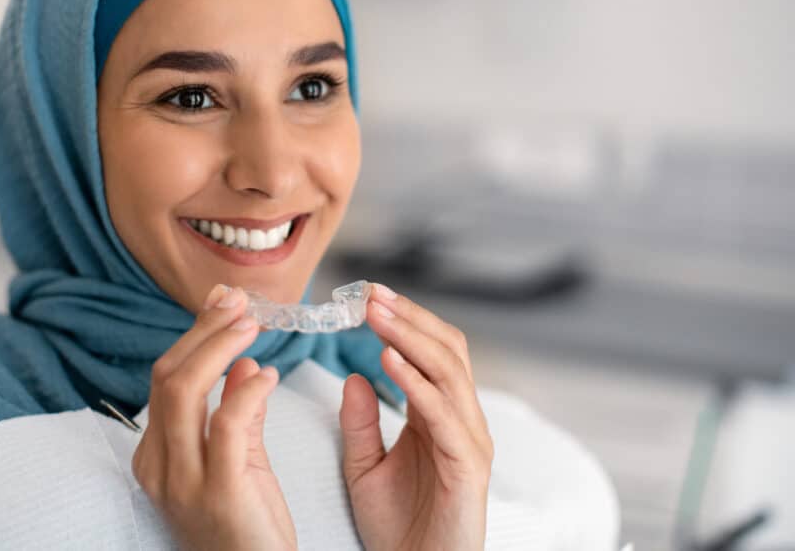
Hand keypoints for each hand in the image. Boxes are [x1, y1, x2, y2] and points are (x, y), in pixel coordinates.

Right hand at [132, 284, 295, 550]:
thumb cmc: (249, 526)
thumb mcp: (239, 461)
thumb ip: (236, 413)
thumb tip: (243, 364)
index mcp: (156, 454)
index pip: (166, 378)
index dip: (195, 335)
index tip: (225, 302)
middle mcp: (159, 465)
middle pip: (168, 376)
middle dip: (204, 330)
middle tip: (239, 302)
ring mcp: (183, 481)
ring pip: (184, 390)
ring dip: (219, 346)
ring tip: (252, 323)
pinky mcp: (219, 492)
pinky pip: (226, 425)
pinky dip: (247, 390)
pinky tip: (270, 375)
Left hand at [340, 283, 492, 550]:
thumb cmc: (397, 527)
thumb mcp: (363, 467)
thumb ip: (359, 423)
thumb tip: (353, 376)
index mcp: (439, 416)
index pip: (431, 352)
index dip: (404, 321)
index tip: (367, 296)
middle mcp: (461, 421)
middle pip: (447, 350)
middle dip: (409, 317)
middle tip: (371, 294)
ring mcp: (469, 441)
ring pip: (449, 371)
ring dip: (410, 337)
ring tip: (376, 314)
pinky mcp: (468, 466)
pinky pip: (443, 414)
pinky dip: (416, 383)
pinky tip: (387, 360)